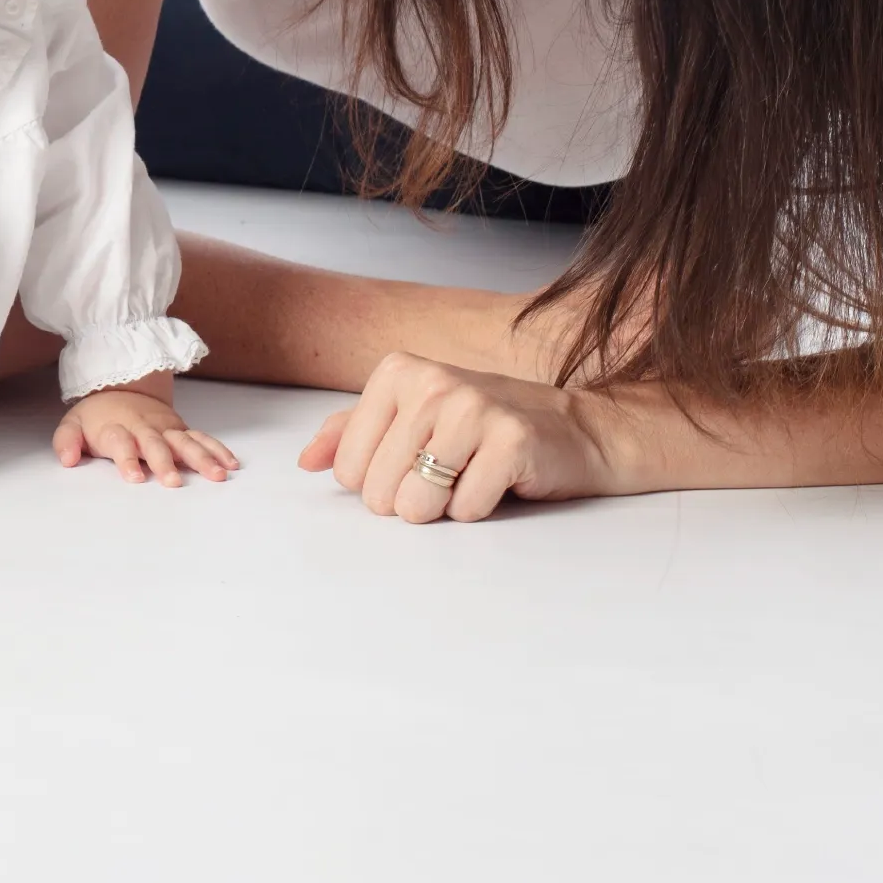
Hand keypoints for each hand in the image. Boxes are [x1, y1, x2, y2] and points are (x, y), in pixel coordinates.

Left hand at [55, 377, 238, 486]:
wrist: (120, 386)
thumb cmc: (97, 416)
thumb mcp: (72, 424)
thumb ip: (66, 441)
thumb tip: (67, 460)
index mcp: (115, 428)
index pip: (120, 443)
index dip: (127, 460)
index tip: (135, 478)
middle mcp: (143, 428)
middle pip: (155, 444)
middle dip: (165, 462)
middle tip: (173, 483)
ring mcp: (165, 428)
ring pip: (184, 441)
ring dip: (201, 458)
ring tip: (216, 475)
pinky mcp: (180, 428)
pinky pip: (201, 438)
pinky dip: (217, 449)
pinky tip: (230, 464)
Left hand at [299, 352, 620, 522]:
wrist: (576, 429)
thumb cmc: (485, 427)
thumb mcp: (414, 417)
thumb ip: (352, 433)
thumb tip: (305, 461)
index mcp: (398, 372)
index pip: (348, 469)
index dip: (380, 483)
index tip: (417, 460)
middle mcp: (432, 382)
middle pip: (378, 494)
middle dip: (412, 500)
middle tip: (450, 472)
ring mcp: (474, 408)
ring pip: (417, 506)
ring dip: (445, 508)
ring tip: (472, 475)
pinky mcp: (512, 441)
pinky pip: (466, 511)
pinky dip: (481, 508)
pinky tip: (501, 480)